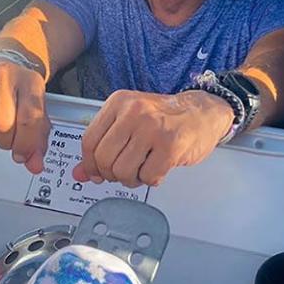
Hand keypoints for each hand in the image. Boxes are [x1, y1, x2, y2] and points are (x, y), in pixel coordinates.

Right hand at [0, 61, 50, 173]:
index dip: (26, 144)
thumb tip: (34, 165)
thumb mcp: (36, 111)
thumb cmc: (19, 92)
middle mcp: (6, 76)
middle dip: (6, 141)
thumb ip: (38, 141)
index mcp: (31, 82)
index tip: (23, 155)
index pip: (29, 119)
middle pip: (2, 126)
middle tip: (8, 137)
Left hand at [71, 90, 233, 186]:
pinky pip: (148, 177)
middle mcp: (134, 111)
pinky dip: (151, 180)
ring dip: (132, 179)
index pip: (89, 141)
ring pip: (123, 171)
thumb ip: (103, 145)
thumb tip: (80, 173)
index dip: (90, 164)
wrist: (203, 112)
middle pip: (104, 159)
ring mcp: (152, 128)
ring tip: (142, 169)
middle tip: (124, 172)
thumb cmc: (166, 118)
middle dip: (111, 174)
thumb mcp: (129, 122)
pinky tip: (158, 168)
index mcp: (119, 102)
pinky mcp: (170, 145)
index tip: (96, 173)